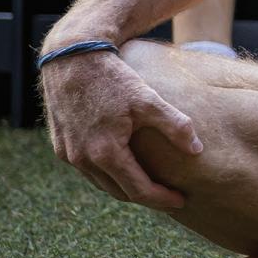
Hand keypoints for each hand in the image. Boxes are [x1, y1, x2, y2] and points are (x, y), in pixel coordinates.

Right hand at [41, 47, 202, 208]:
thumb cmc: (114, 78)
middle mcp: (83, 159)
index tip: (182, 201)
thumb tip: (197, 150)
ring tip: (150, 184)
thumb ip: (175, 126)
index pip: (138, 191)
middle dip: (146, 197)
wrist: (72, 57)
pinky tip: (124, 166)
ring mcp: (68, 154)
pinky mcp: (61, 146)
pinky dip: (108, 174)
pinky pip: (88, 170)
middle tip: (169, 195)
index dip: (162, 199)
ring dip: (125, 187)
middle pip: (119, 192)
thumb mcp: (149, 99)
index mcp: (105, 153)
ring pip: (102, 183)